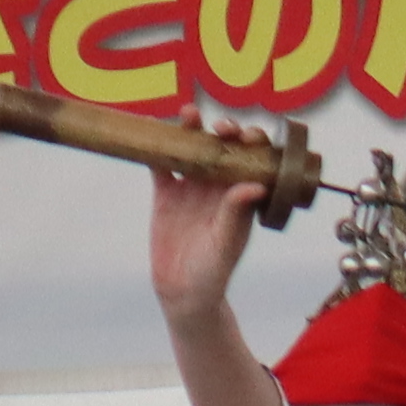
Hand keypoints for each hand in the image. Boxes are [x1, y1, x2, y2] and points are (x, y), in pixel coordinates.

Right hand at [145, 130, 271, 327]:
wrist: (183, 290)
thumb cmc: (213, 271)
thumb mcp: (226, 243)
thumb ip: (235, 213)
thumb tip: (253, 185)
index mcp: (241, 196)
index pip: (253, 162)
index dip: (253, 145)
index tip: (248, 137)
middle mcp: (219, 187)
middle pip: (223, 149)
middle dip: (224, 132)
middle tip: (221, 128)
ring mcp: (191, 187)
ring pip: (192, 149)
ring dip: (191, 130)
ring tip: (189, 115)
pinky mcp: (165, 192)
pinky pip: (160, 163)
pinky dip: (155, 146)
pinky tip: (151, 128)